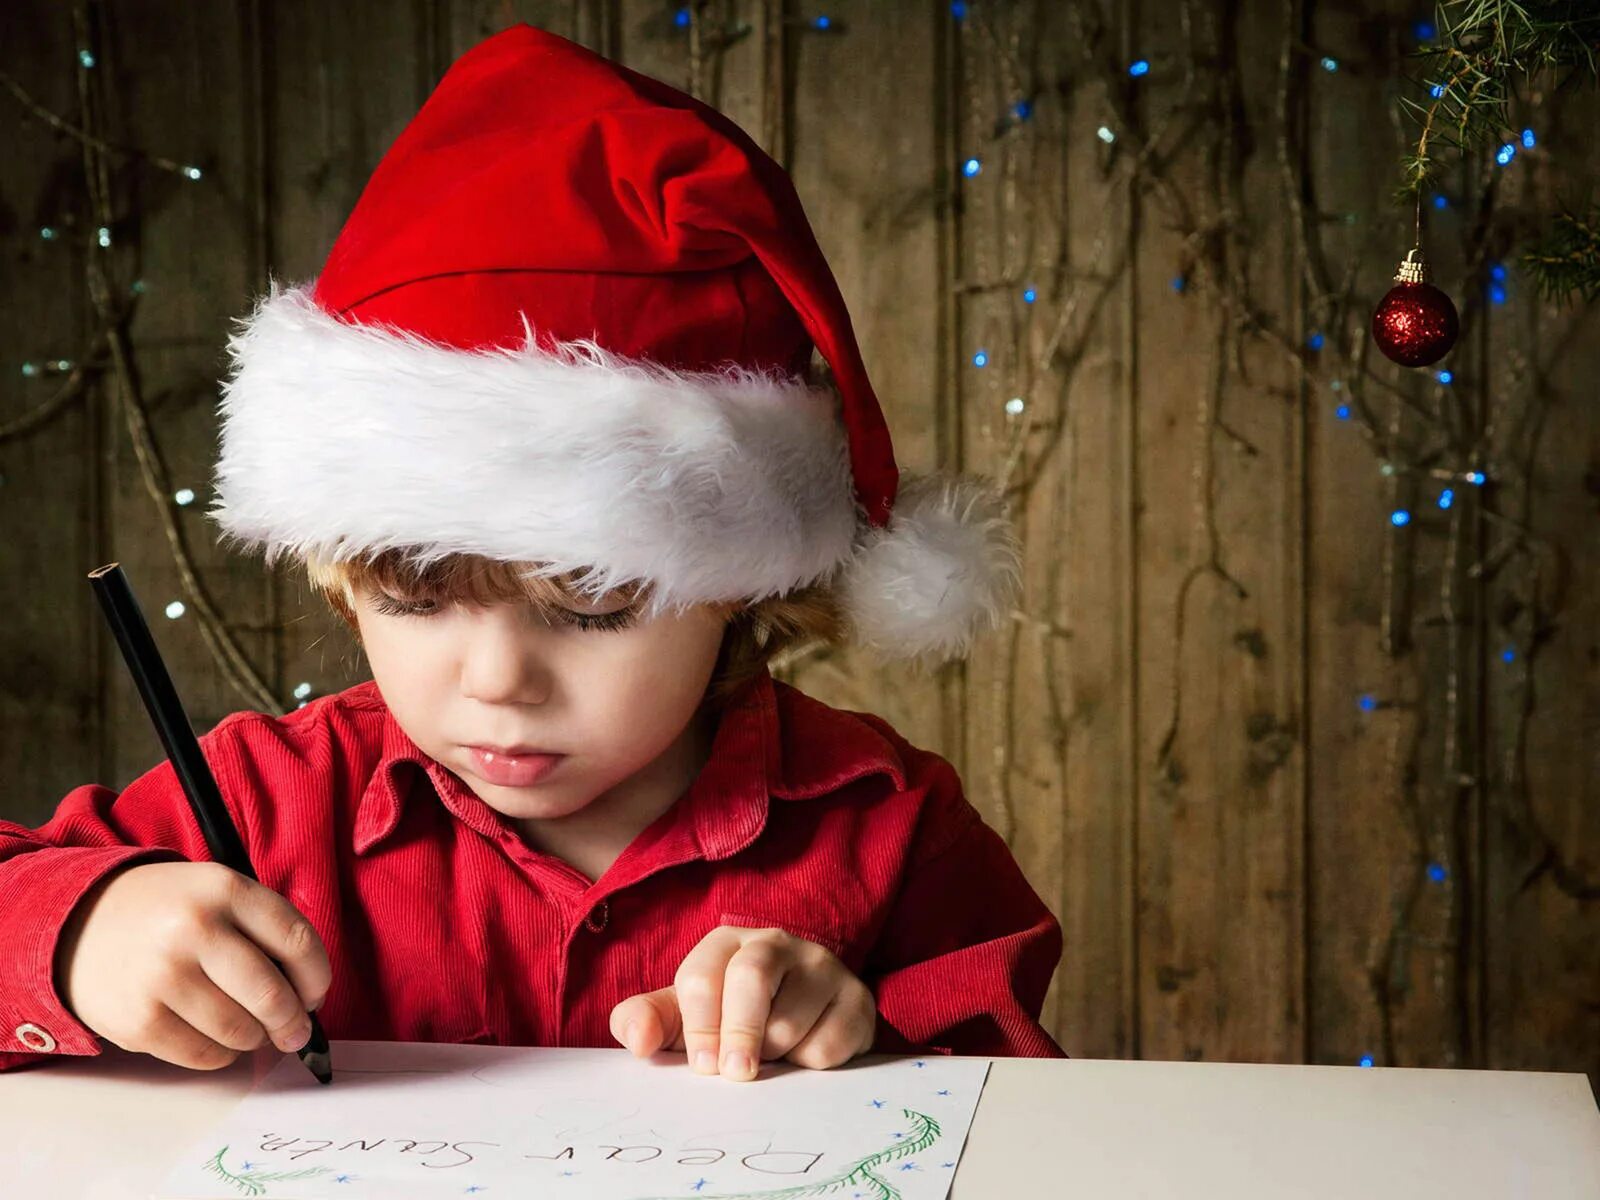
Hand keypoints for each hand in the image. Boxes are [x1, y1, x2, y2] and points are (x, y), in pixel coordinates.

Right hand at [56, 861, 330, 1070]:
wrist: (79, 923)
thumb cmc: (166, 912)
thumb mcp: (216, 892)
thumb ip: (263, 929)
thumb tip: (308, 995)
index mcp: (224, 888)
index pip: (298, 941)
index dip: (317, 978)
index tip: (316, 995)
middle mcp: (194, 929)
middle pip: (272, 994)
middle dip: (293, 1022)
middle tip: (295, 1032)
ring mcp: (163, 976)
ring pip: (240, 1030)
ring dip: (255, 1039)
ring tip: (250, 1030)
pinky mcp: (139, 1020)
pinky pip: (204, 1054)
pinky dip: (221, 1054)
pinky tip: (216, 1038)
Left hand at [608, 925, 875, 1081]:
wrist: (807, 1023)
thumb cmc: (732, 1019)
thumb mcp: (685, 1019)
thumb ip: (648, 1022)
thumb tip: (637, 1041)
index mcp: (726, 943)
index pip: (701, 976)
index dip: (698, 1028)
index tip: (702, 1066)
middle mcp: (776, 943)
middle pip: (751, 977)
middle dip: (738, 1033)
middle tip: (736, 1074)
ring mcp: (821, 967)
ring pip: (792, 1017)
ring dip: (774, 1055)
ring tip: (771, 1058)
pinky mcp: (856, 998)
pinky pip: (831, 1041)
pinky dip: (811, 1064)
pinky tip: (805, 1057)